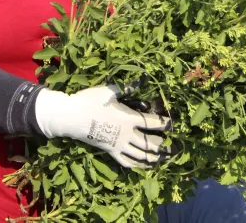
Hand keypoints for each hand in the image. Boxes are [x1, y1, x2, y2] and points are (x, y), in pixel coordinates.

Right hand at [35, 85, 169, 168]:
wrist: (70, 117)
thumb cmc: (89, 101)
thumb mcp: (108, 91)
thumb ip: (127, 87)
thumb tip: (142, 79)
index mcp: (128, 118)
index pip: (153, 122)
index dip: (165, 124)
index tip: (173, 124)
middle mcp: (127, 134)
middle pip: (150, 143)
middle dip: (164, 146)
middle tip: (174, 148)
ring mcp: (119, 145)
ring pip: (141, 155)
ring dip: (154, 158)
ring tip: (164, 159)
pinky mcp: (110, 151)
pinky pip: (126, 162)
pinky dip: (137, 165)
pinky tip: (144, 166)